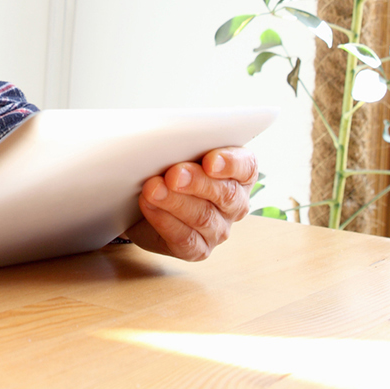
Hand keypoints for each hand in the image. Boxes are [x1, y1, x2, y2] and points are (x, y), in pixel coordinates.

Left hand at [122, 147, 258, 261]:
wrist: (143, 204)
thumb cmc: (167, 168)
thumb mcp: (178, 151)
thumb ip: (183, 145)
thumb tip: (169, 139)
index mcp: (239, 173)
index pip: (247, 166)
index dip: (230, 163)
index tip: (210, 161)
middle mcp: (235, 203)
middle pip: (226, 193)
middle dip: (197, 182)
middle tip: (174, 174)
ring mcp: (219, 229)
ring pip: (203, 217)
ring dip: (176, 202)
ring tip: (153, 189)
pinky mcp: (198, 249)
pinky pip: (185, 239)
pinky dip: (165, 221)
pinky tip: (149, 206)